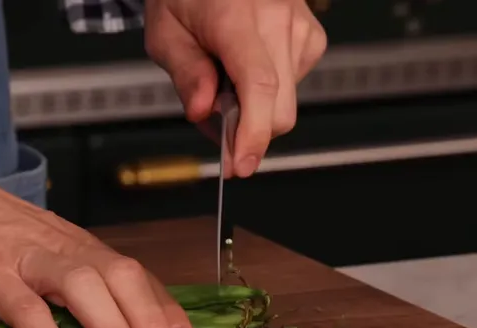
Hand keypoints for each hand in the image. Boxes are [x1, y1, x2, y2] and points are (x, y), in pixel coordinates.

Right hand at [0, 162, 196, 327]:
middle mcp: (54, 243)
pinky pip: (27, 308)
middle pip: (122, 278)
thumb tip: (81, 324)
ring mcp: (19, 254)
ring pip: (86, 288)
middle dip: (152, 327)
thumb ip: (48, 281)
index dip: (164, 310)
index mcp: (65, 240)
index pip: (131, 274)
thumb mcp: (16, 247)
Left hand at [144, 0, 326, 177]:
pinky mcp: (311, 34)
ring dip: (255, 108)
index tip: (241, 164)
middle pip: (280, 108)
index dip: (253, 134)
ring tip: (224, 79)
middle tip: (213, 118)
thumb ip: (185, 74)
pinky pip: (295, 84)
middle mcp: (278, 18)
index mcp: (238, 16)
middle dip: (248, 130)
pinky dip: (269, 90)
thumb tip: (201, 112)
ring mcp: (300, 25)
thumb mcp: (165, 31)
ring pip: (287, 101)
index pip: (259, 86)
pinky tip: (246, 67)